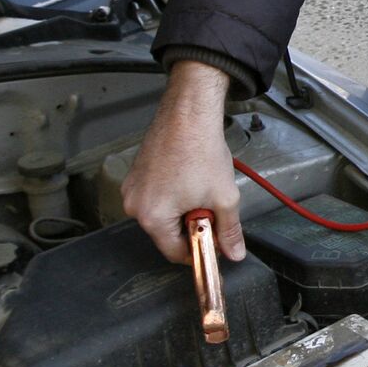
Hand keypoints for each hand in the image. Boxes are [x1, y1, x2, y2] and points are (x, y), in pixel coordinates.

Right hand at [122, 61, 244, 264]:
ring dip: (184, 209)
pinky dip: (174, 194)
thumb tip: (234, 253)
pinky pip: (156, 195)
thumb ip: (229, 231)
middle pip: (167, 233)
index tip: (215, 243)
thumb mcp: (224, 198)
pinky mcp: (136, 173)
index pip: (175, 252)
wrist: (189, 113)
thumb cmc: (201, 150)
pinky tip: (190, 177)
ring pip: (162, 213)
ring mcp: (132, 187)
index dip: (200, 251)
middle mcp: (134, 205)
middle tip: (212, 208)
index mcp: (151, 217)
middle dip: (192, 226)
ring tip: (201, 187)